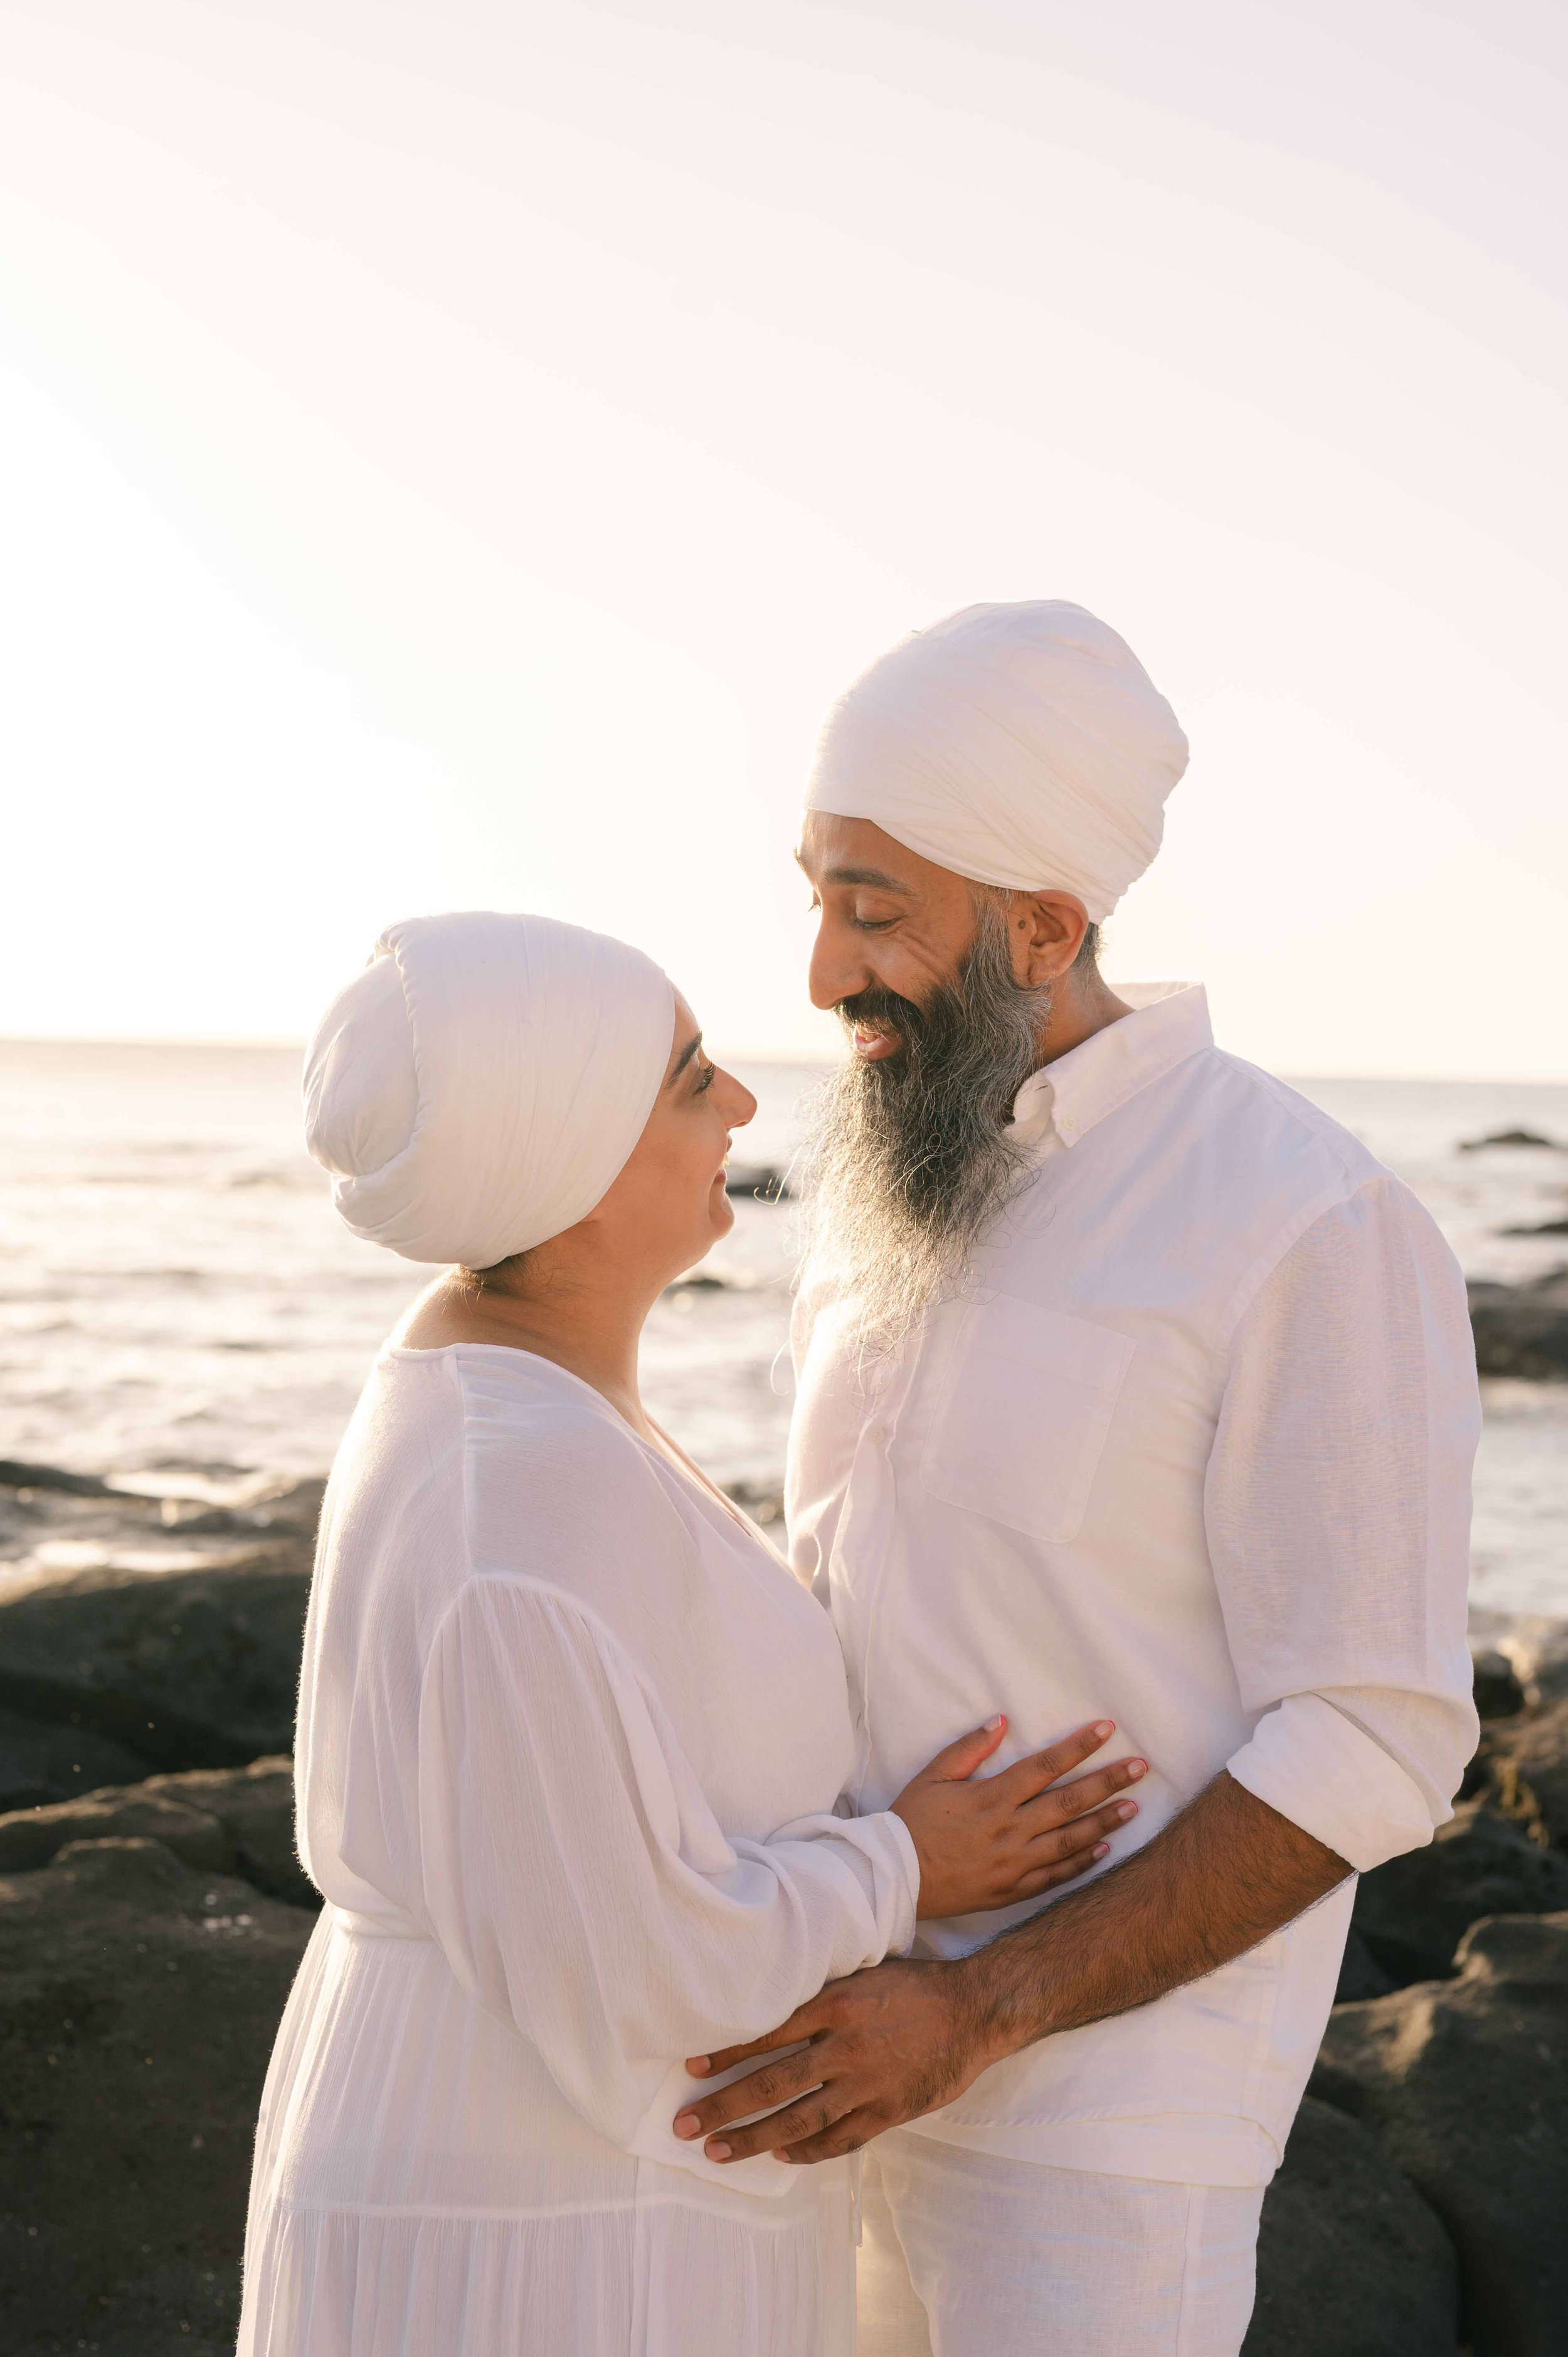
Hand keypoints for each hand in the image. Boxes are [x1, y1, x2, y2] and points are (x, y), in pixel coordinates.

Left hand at [673, 1955, 989, 2165]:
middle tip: (685, 2124)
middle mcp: (845, 2046)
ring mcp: (867, 2085)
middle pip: (771, 2083)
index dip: (726, 2052)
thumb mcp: (862, 1973)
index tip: (691, 2067)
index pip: (766, 2032)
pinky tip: (782, 2157)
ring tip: (717, 2152)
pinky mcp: (889, 2112)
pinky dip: (808, 2152)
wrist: (973, 2011)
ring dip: (753, 2139)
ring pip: (798, 2120)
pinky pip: (839, 2139)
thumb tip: (769, 2001)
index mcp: (836, 2004)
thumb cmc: (914, 1986)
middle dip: (723, 2106)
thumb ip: (820, 1994)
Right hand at [891, 1716, 1145, 1917]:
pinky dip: (1082, 1863)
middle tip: (1141, 1767)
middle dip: (1108, 1781)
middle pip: (1070, 1801)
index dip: (1079, 1746)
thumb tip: (1002, 1720)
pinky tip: (1105, 1850)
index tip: (1107, 1729)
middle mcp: (1011, 1829)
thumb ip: (968, 1748)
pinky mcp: (1013, 1889)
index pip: (1046, 1765)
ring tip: (1134, 1806)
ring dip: (1105, 1821)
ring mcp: (1016, 1863)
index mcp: (992, 1797)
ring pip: (1071, 1839)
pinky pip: (1056, 1876)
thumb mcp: (932, 1776)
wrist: (895, 1878)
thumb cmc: (910, 1821)